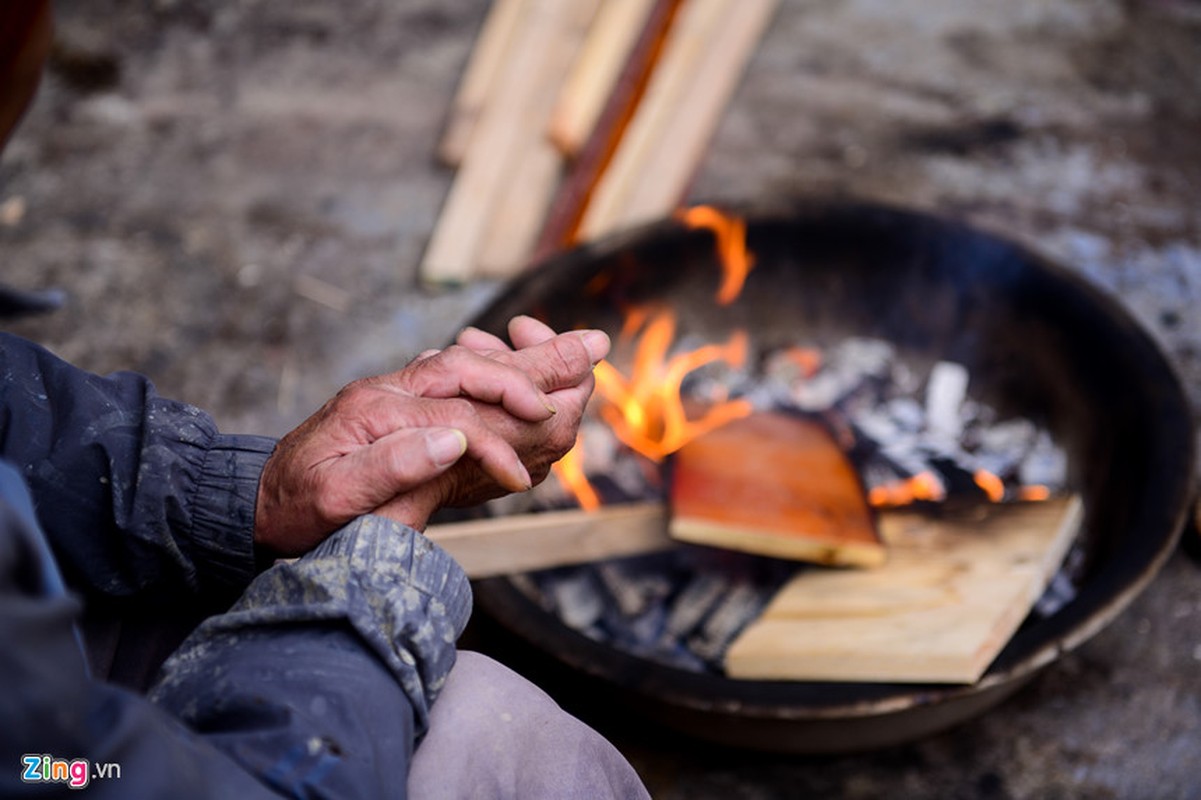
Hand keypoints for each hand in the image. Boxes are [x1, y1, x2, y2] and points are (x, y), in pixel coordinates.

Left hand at [254, 318, 608, 555]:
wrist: (258, 501)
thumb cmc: (294, 506)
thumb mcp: (333, 498)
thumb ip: (391, 465)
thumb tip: (454, 438)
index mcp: (379, 408)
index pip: (460, 411)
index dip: (500, 437)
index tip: (523, 475)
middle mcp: (393, 390)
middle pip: (477, 367)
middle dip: (537, 363)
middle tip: (595, 349)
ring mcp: (399, 394)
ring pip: (473, 366)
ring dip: (525, 361)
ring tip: (577, 351)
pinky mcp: (403, 408)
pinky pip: (462, 380)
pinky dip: (500, 374)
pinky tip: (524, 370)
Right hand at [375, 317, 605, 522]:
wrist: (396, 492)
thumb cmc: (443, 434)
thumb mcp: (494, 385)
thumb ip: (548, 364)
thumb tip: (599, 341)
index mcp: (553, 426)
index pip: (578, 375)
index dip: (553, 343)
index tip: (517, 326)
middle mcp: (545, 449)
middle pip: (552, 388)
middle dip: (521, 355)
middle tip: (487, 336)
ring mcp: (522, 461)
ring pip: (525, 403)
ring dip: (499, 372)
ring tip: (466, 350)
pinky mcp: (497, 468)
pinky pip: (504, 422)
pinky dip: (488, 397)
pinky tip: (458, 384)